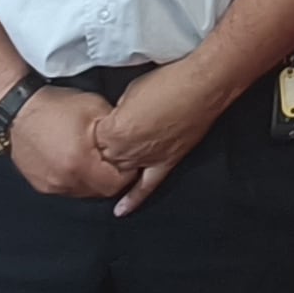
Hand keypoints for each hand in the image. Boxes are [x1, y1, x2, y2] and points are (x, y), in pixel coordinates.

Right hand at [8, 86, 135, 201]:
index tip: (128, 159)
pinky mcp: (40, 184)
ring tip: (94, 159)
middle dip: (111, 178)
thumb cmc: (57, 107)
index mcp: (79, 163)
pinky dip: (76, 179)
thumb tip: (132, 143)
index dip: (126, 173)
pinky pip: (66, 189)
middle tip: (113, 159)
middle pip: (99, 192)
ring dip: (93, 180)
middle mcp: (63, 180)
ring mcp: (49, 185)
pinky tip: (76, 162)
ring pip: (83, 192)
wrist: (17, 110)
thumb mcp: (95, 108)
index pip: (115, 184)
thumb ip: (116, 130)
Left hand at [95, 61, 231, 213]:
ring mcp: (146, 158)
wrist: (203, 85)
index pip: (90, 142)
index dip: (93, 134)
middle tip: (108, 139)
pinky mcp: (166, 162)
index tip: (96, 127)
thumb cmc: (168, 81)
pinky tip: (120, 211)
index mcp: (113, 130)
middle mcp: (126, 150)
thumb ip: (117, 115)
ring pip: (122, 173)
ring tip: (109, 166)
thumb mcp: (129, 92)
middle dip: (102, 152)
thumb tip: (115, 123)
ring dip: (115, 170)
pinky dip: (133, 199)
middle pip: (103, 160)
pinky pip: (146, 186)